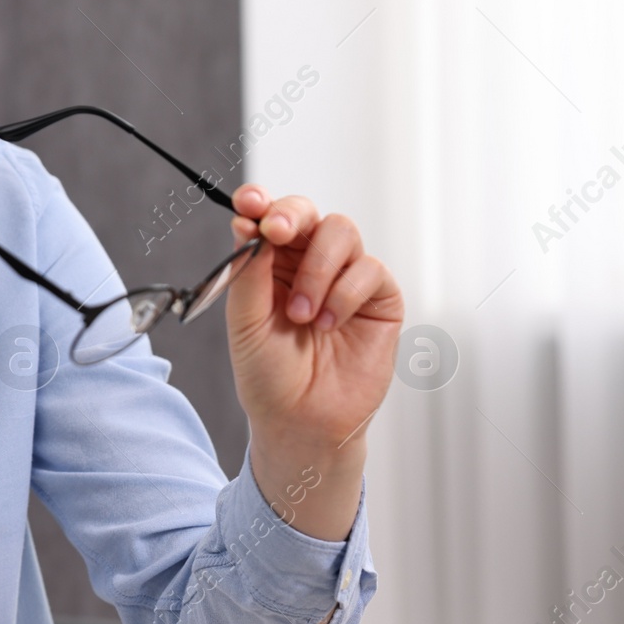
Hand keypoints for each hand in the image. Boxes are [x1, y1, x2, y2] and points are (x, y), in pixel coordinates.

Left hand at [223, 186, 403, 452]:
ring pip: (341, 231)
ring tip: (301, 314)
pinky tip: (328, 324)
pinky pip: (369, 269)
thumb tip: (246, 223)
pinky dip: (344, 293)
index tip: (249, 203)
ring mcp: (345, 277)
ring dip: (317, 269)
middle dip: (290, 215)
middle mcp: (307, 263)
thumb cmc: (268, 374)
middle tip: (275, 232)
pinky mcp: (379, 298)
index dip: (260, 201)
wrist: (302, 421)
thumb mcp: (245, 321)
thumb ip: (247, 271)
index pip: (267, 217)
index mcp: (269, 264)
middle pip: (307, 212)